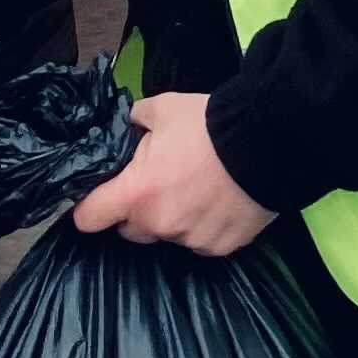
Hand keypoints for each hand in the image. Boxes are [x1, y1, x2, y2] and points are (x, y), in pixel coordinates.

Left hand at [71, 90, 275, 258]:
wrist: (269, 140)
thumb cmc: (209, 124)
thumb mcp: (162, 110)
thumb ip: (132, 123)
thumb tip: (121, 127)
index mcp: (137, 193)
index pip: (88, 219)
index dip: (89, 206)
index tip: (100, 196)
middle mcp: (159, 223)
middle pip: (129, 229)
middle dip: (138, 210)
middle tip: (160, 182)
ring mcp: (191, 240)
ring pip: (167, 235)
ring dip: (173, 218)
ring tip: (198, 189)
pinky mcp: (220, 247)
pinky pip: (200, 241)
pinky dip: (205, 226)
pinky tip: (220, 202)